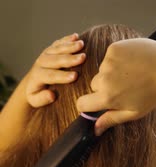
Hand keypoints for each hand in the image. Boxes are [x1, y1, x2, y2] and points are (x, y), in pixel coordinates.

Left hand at [0, 33, 85, 150]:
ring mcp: (45, 54)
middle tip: (83, 58)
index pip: (51, 75)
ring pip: (58, 49)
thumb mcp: (36, 101)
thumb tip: (52, 95)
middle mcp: (41, 63)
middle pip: (56, 60)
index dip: (63, 76)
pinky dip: (67, 39)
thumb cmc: (37, 95)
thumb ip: (43, 99)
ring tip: (82, 44)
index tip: (75, 76)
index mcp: (37, 76)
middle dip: (70, 59)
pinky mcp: (50, 50)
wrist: (31, 83)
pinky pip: (59, 43)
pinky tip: (76, 36)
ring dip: (70, 46)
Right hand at [76, 38, 155, 135]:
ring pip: (102, 71)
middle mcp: (104, 79)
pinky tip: (131, 63)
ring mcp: (108, 62)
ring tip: (130, 74)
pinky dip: (116, 60)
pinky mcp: (113, 49)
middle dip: (104, 87)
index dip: (85, 105)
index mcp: (108, 97)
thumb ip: (111, 119)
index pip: (82, 103)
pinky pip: (108, 58)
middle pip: (94, 86)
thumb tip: (95, 130)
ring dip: (111, 73)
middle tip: (123, 87)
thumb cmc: (153, 93)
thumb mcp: (133, 112)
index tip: (92, 104)